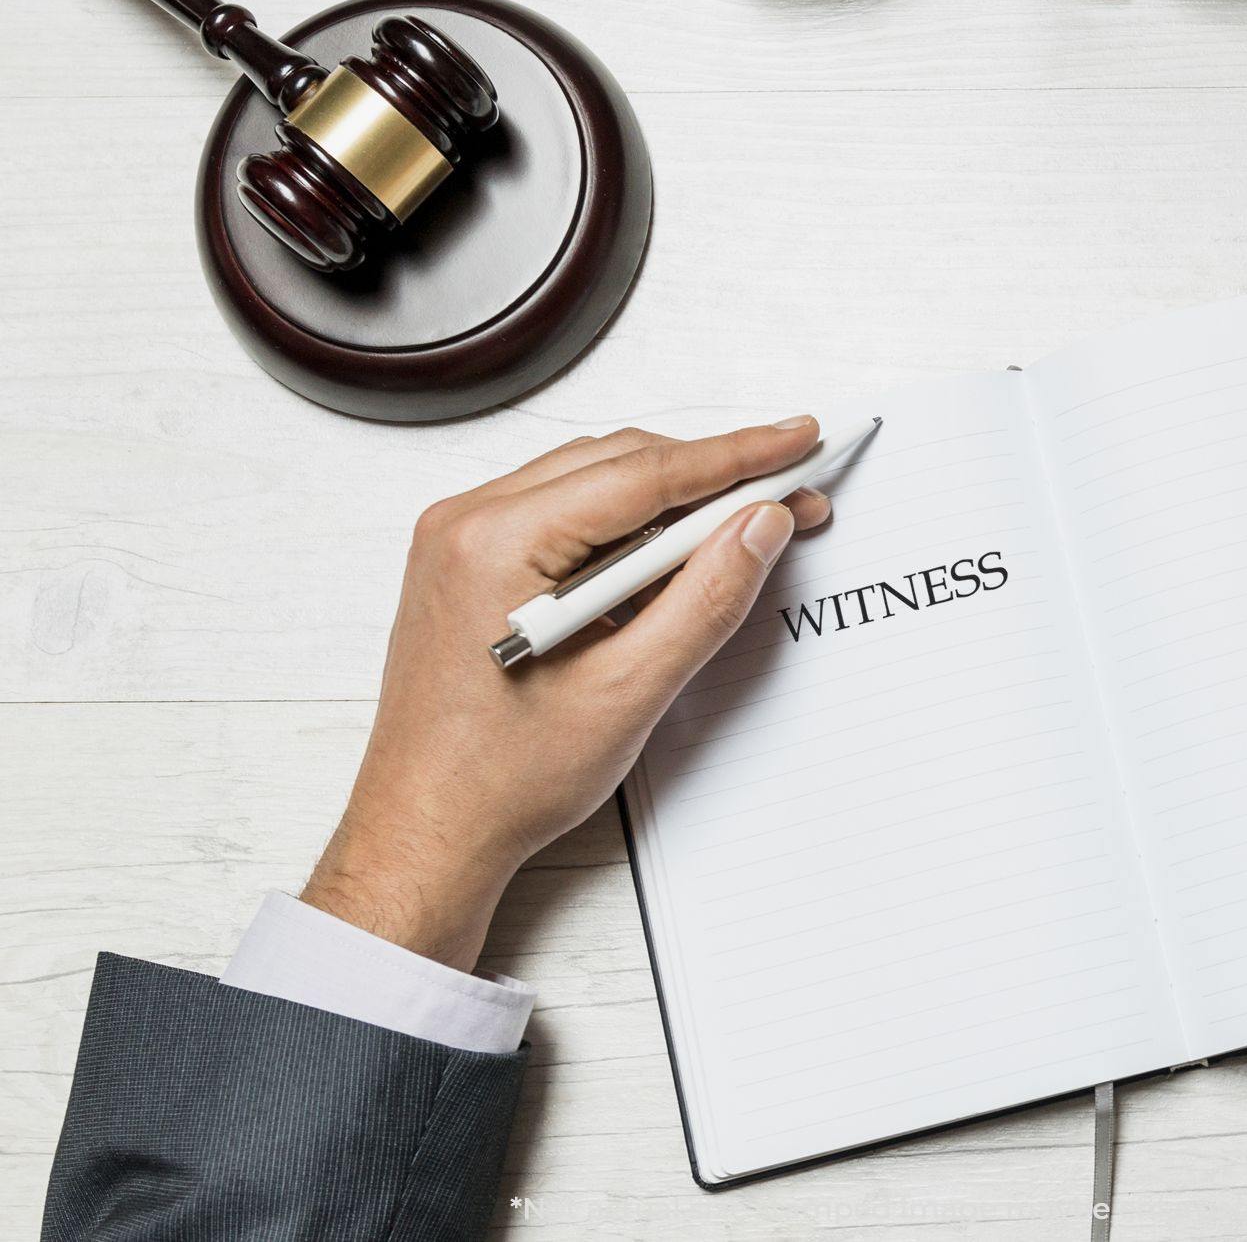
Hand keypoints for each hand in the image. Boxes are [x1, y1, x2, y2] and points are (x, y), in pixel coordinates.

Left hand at [301, 417, 830, 970]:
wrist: (429, 829)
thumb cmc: (500, 779)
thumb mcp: (629, 692)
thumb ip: (705, 598)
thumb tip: (759, 525)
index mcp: (496, 542)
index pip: (643, 473)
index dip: (735, 455)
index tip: (794, 440)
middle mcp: (468, 523)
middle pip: (618, 464)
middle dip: (710, 478)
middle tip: (785, 496)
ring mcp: (461, 538)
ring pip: (592, 482)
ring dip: (668, 501)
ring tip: (736, 532)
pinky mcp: (469, 560)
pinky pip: (561, 513)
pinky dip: (623, 528)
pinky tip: (667, 558)